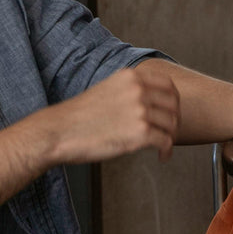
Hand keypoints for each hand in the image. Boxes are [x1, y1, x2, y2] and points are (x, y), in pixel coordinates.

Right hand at [44, 62, 179, 164]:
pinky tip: (161, 156)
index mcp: (130, 77)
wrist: (58, 132)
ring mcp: (140, 111)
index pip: (168, 84)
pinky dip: (166, 151)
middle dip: (174, 120)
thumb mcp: (106, 89)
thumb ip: (129, 90)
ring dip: (170, 137)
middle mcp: (138, 90)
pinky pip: (165, 142)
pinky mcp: (139, 133)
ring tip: (163, 146)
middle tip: (169, 132)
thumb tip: (151, 101)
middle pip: (174, 104)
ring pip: (172, 124)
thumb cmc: (78, 116)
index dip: (173, 100)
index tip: (171, 112)